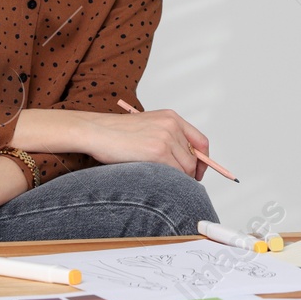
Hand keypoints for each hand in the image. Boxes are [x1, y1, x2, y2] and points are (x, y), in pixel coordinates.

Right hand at [85, 108, 209, 179]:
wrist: (97, 131)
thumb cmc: (116, 133)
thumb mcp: (148, 126)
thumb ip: (168, 137)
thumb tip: (185, 161)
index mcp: (171, 117)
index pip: (200, 141)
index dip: (203, 160)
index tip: (199, 171)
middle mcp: (172, 125)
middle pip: (195, 158)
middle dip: (190, 173)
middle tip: (179, 183)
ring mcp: (166, 138)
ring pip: (186, 168)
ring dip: (178, 178)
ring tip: (161, 179)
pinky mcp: (158, 152)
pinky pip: (174, 173)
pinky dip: (169, 181)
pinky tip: (155, 179)